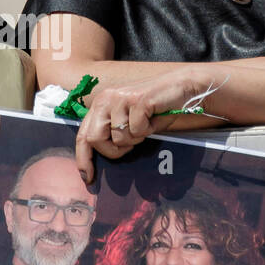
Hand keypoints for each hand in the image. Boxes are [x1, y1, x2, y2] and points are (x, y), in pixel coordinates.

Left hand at [74, 68, 205, 182]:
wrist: (181, 87)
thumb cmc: (156, 108)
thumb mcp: (129, 122)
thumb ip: (112, 134)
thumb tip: (101, 160)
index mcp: (100, 104)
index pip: (83, 134)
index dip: (83, 158)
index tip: (87, 178)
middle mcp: (106, 99)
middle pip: (94, 138)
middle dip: (113, 151)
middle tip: (130, 146)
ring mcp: (120, 98)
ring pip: (118, 137)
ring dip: (135, 139)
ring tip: (146, 126)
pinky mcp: (137, 100)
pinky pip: (137, 130)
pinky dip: (148, 130)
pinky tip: (154, 118)